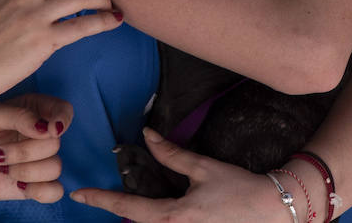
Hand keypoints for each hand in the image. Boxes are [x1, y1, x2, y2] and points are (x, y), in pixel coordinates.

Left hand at [0, 94, 75, 203]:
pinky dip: (39, 191)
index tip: (49, 130)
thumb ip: (18, 116)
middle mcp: (40, 135)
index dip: (61, 121)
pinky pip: (55, 191)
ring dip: (24, 171)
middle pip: (55, 144)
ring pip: (55, 167)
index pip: (64, 111)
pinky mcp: (34, 185)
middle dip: (24, 152)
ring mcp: (38, 161)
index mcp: (33, 110)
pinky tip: (19, 187)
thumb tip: (47, 128)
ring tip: (1, 168)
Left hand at [71, 129, 292, 221]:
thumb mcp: (204, 168)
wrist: (272, 210)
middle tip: (95, 195)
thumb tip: (147, 137)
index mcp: (173, 216)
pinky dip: (153, 218)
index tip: (79, 193)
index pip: (128, 207)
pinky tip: (151, 209)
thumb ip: (172, 154)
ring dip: (137, 213)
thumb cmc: (240, 189)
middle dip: (116, 209)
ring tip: (120, 200)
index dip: (101, 199)